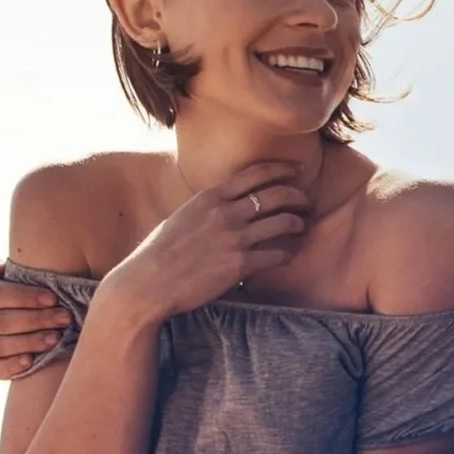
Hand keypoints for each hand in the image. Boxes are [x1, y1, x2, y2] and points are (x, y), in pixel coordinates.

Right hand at [0, 254, 71, 379]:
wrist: (37, 322)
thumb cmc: (32, 294)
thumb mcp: (22, 276)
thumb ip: (3, 267)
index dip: (23, 296)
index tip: (53, 298)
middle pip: (0, 321)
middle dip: (35, 319)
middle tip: (64, 317)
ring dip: (29, 341)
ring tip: (56, 337)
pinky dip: (13, 365)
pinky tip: (31, 360)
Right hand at [102, 162, 309, 321]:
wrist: (147, 284)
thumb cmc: (158, 253)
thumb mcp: (182, 217)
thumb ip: (207, 208)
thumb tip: (224, 203)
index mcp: (209, 197)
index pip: (255, 174)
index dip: (282, 169)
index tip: (298, 170)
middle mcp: (225, 213)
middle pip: (276, 195)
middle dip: (297, 196)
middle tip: (306, 200)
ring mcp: (234, 238)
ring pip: (283, 222)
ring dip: (298, 223)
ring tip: (301, 225)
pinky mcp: (240, 264)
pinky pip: (276, 254)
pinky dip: (287, 254)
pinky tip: (288, 255)